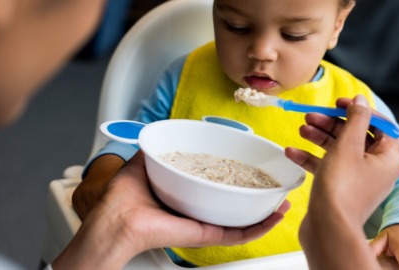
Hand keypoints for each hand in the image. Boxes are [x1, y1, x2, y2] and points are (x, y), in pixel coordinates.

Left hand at [54, 151, 288, 268]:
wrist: (115, 221)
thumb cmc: (122, 198)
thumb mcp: (144, 163)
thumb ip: (156, 148)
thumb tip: (161, 133)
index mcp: (185, 194)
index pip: (216, 187)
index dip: (236, 179)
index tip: (251, 169)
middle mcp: (197, 210)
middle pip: (233, 205)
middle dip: (256, 197)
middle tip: (273, 186)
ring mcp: (204, 224)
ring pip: (242, 221)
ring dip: (266, 212)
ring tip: (282, 200)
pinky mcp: (206, 235)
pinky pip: (238, 234)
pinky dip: (260, 226)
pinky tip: (275, 215)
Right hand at [286, 95, 398, 223]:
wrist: (327, 227)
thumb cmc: (341, 187)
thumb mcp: (348, 145)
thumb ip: (355, 119)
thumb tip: (360, 100)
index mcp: (387, 157)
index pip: (379, 124)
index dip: (358, 110)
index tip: (339, 102)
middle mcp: (375, 168)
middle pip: (354, 135)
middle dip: (331, 124)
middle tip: (312, 116)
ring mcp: (356, 179)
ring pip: (338, 150)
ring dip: (319, 137)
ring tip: (301, 129)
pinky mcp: (338, 188)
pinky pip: (326, 166)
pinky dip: (311, 158)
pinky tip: (291, 152)